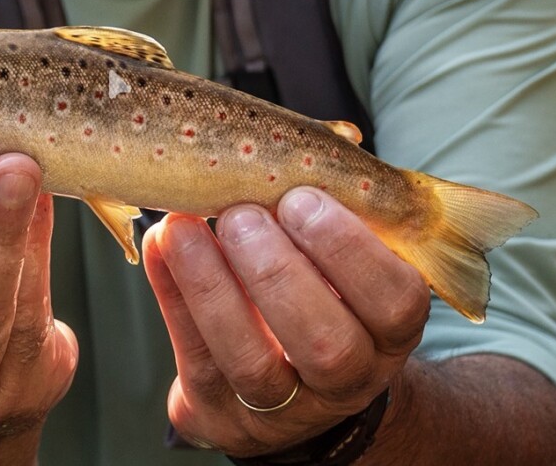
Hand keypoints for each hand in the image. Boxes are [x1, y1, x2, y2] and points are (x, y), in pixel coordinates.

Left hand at [143, 186, 429, 458]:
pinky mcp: (223, 418)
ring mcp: (285, 410)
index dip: (348, 249)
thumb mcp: (346, 248)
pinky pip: (197, 364)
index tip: (301, 197)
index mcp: (388, 328)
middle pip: (325, 343)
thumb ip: (341, 202)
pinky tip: (161, 246)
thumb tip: (336, 138)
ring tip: (182, 226)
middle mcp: (347, 378)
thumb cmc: (320, 283)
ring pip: (253, 364)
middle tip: (241, 214)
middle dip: (277, 271)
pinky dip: (174, 300)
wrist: (295, 378)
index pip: (394, 299)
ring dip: (212, 288)